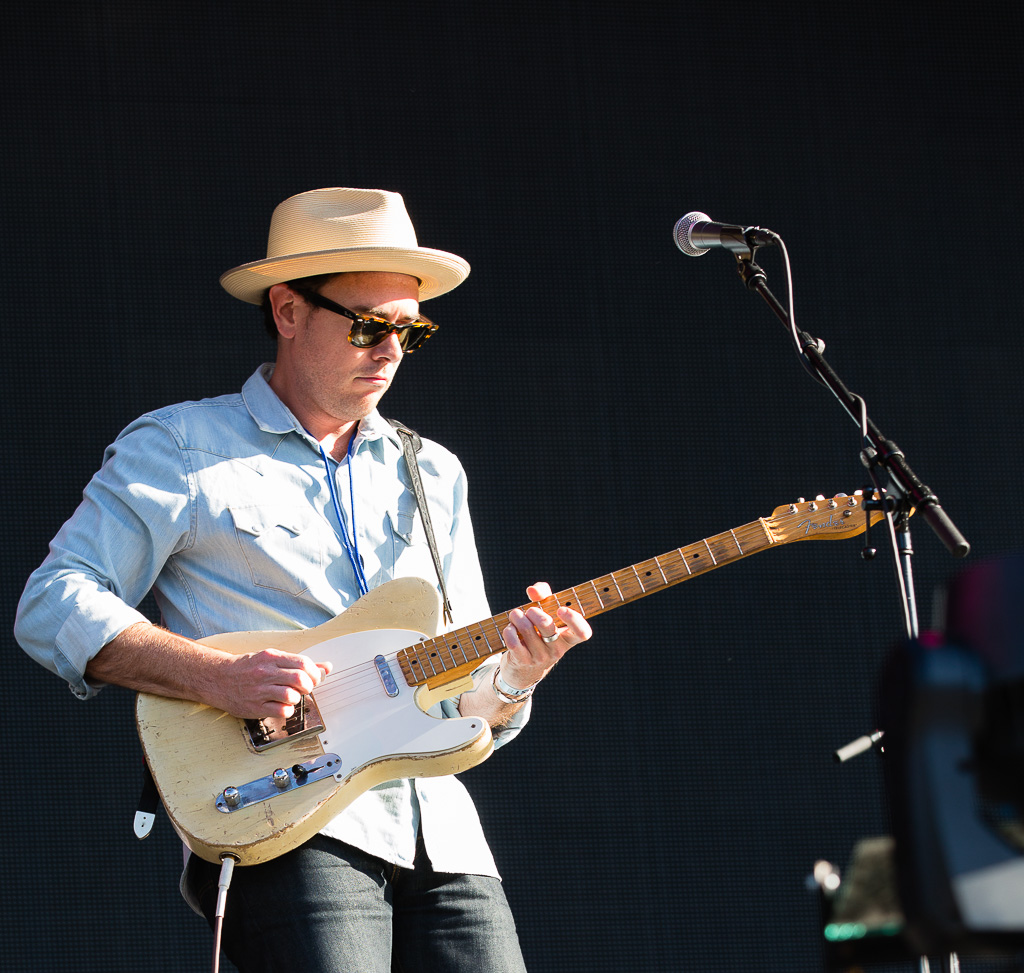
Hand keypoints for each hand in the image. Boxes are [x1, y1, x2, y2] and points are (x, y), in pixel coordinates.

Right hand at [215, 649, 332, 719]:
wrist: (218, 678)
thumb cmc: (247, 668)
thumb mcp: (271, 658)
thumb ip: (298, 663)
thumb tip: (326, 667)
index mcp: (271, 657)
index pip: (303, 663)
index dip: (315, 673)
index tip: (314, 678)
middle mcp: (266, 672)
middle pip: (300, 679)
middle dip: (309, 686)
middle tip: (305, 689)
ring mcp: (260, 690)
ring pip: (292, 695)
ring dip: (297, 698)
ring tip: (291, 697)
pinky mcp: (255, 707)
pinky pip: (281, 711)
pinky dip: (287, 710)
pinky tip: (282, 706)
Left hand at [499, 582, 591, 689]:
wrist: (525, 669)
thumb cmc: (538, 634)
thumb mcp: (546, 614)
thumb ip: (543, 595)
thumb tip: (533, 591)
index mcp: (568, 638)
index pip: (583, 632)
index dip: (574, 619)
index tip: (560, 609)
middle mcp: (557, 650)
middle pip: (546, 625)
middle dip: (534, 612)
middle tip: (529, 610)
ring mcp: (540, 657)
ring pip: (527, 630)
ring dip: (517, 617)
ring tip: (515, 615)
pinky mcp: (523, 661)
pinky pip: (514, 642)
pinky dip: (509, 630)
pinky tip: (510, 628)